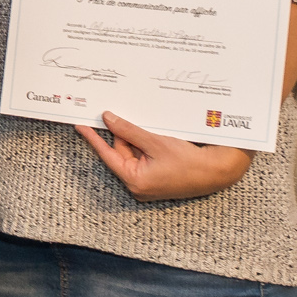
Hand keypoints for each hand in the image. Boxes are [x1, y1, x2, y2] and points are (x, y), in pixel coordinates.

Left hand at [75, 110, 253, 199]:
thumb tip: (108, 119)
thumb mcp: (155, 142)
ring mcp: (148, 181)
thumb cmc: (188, 162)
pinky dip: (145, 143)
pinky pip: (145, 156)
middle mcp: (138, 184)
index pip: (107, 155)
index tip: (80, 125)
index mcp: (134, 180)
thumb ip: (129, 131)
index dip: (93, 138)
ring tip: (142, 122)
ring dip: (135, 137)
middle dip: (121, 133)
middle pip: (121, 152)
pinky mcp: (158, 176)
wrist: (217, 172)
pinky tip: (150, 130)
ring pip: (134, 152)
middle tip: (115, 112)